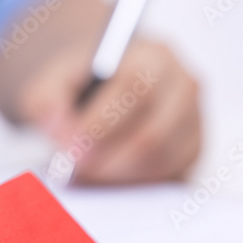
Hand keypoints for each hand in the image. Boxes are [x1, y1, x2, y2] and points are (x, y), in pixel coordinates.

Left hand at [19, 40, 202, 183]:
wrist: (102, 87)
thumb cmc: (82, 84)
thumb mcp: (53, 81)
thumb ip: (48, 101)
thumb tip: (61, 132)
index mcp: (154, 56)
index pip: (135, 88)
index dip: (101, 124)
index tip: (71, 149)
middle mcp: (183, 87)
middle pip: (153, 135)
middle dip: (108, 160)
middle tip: (75, 171)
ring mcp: (193, 123)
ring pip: (160, 163)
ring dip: (118, 177)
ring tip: (85, 176)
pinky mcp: (192, 154)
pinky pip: (166, 180)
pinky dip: (133, 186)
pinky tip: (106, 180)